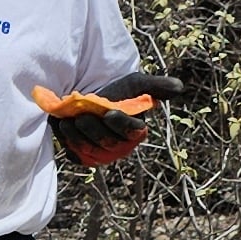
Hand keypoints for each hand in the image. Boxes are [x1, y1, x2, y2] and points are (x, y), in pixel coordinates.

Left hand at [35, 65, 181, 167]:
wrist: (91, 96)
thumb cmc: (118, 91)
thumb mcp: (137, 83)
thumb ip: (157, 85)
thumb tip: (179, 86)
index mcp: (135, 131)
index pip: (132, 132)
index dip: (121, 125)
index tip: (109, 113)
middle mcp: (119, 147)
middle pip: (108, 144)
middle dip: (94, 130)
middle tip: (82, 117)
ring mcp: (99, 154)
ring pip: (89, 150)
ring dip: (77, 136)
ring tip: (68, 121)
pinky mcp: (81, 156)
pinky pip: (74, 155)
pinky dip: (66, 142)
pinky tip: (61, 127)